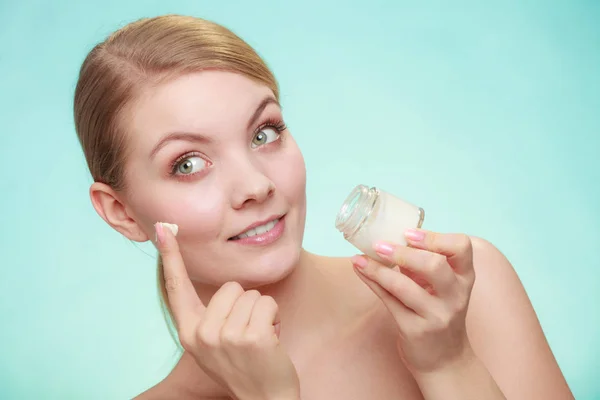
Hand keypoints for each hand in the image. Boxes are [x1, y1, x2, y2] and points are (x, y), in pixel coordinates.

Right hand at [154, 223, 299, 399]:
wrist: (264, 398)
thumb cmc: (243, 365)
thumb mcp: (213, 343)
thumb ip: (208, 316)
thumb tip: (214, 287)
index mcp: (189, 332)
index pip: (177, 288)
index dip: (171, 257)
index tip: (163, 229)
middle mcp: (202, 334)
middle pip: (229, 287)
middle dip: (245, 304)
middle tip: (247, 332)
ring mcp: (225, 336)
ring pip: (251, 294)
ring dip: (262, 312)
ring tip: (259, 338)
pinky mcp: (250, 337)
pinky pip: (267, 303)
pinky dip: (274, 316)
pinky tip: (270, 339)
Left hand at [351, 228, 476, 375]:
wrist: (446, 360)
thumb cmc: (439, 312)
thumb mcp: (442, 287)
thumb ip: (424, 264)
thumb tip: (389, 237)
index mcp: (464, 277)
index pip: (461, 247)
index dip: (435, 237)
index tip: (409, 233)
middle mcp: (455, 296)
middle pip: (434, 266)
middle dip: (404, 252)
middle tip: (380, 244)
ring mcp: (436, 315)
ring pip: (405, 287)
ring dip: (379, 269)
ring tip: (360, 258)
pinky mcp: (416, 330)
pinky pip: (389, 301)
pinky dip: (372, 282)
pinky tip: (360, 270)